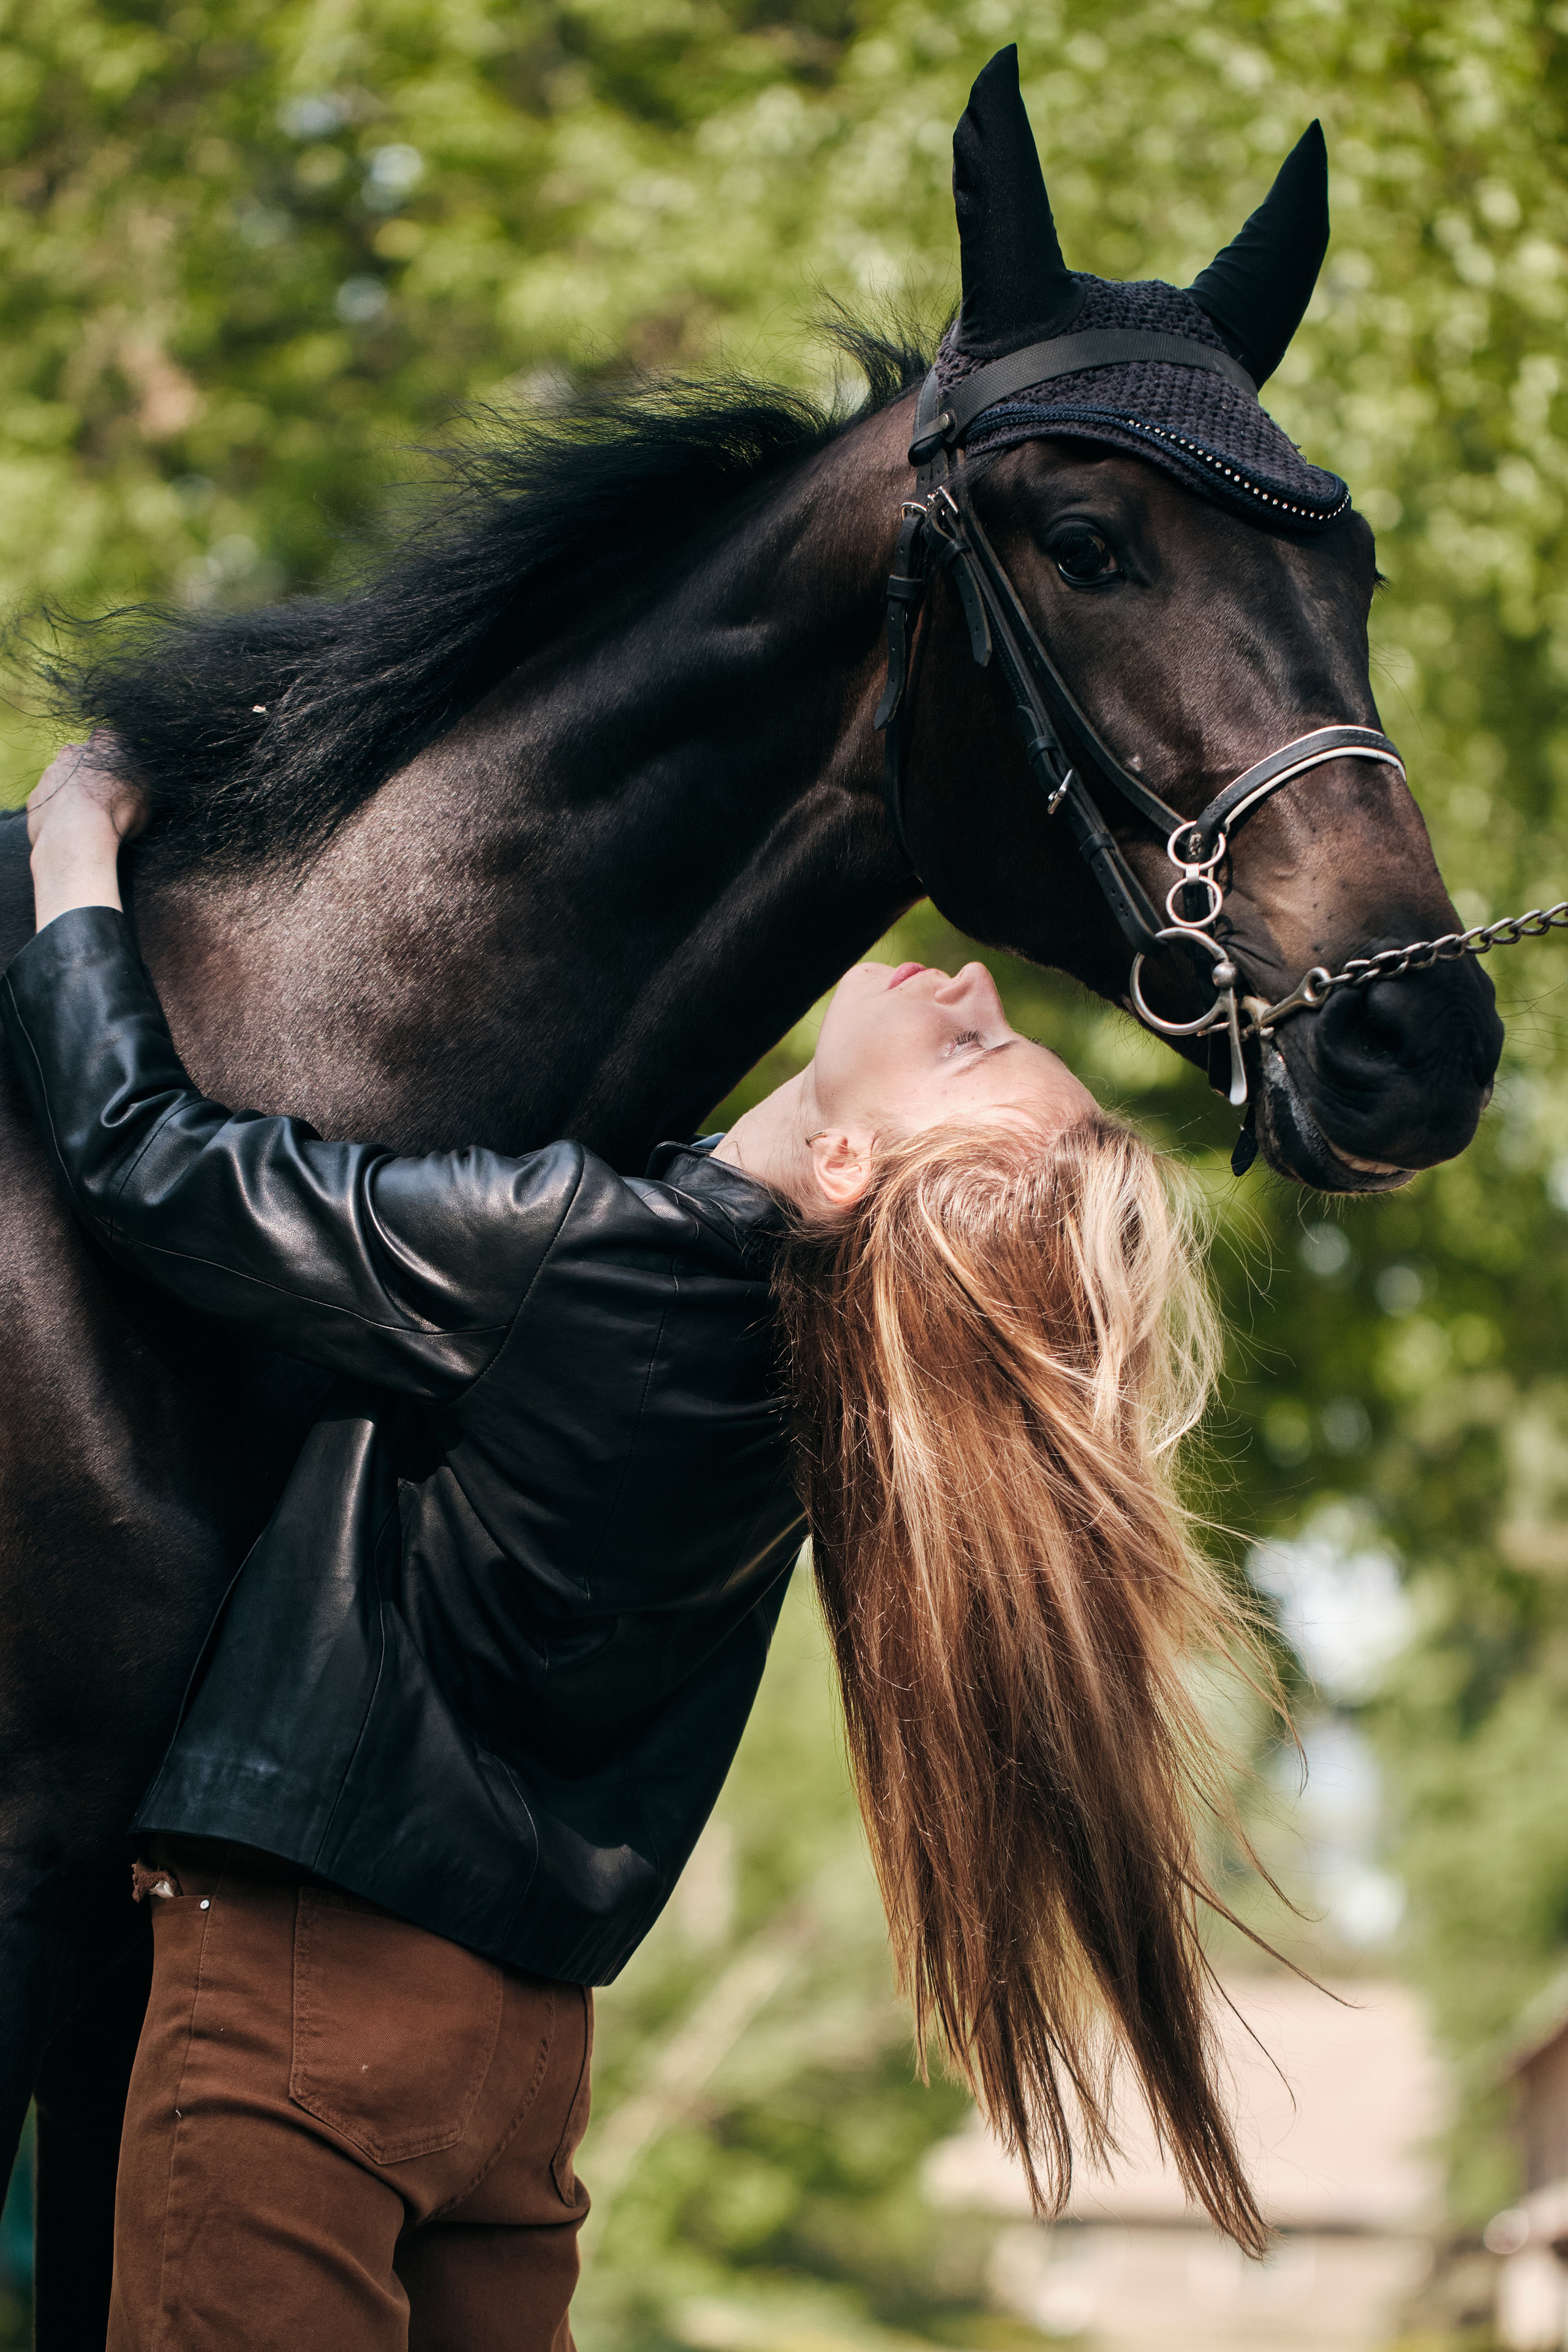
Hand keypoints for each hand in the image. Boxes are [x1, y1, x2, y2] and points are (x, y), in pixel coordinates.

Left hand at [26, 733, 147, 931]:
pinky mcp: (35, 799)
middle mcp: (72, 753)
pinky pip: (48, 803)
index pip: (111, 740)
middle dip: (91, 775)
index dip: (118, 757)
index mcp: (102, 745)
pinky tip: (70, 831)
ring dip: (73, 794)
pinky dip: (57, 813)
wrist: (75, 838)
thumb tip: (146, 776)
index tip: (123, 777)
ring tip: (87, 821)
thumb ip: (144, 778)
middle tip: (105, 800)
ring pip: (63, 780)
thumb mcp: (146, 793)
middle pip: (83, 759)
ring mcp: (49, 775)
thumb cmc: (117, 813)